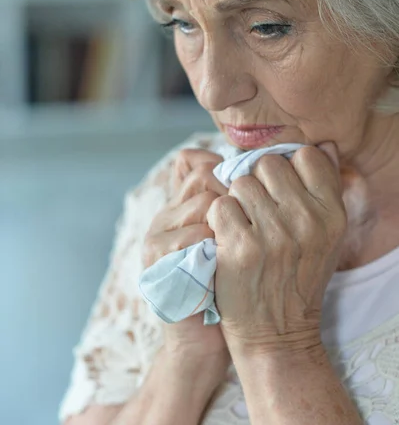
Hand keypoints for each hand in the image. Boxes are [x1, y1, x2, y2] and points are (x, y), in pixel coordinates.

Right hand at [142, 148, 229, 368]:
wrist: (205, 341)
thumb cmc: (227, 288)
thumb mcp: (230, 242)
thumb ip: (234, 208)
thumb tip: (249, 174)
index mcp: (181, 207)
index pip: (203, 165)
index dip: (232, 180)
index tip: (251, 207)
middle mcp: (165, 215)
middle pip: (205, 178)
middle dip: (233, 200)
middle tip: (247, 231)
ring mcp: (157, 234)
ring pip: (203, 202)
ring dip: (227, 226)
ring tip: (232, 253)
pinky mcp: (155, 257)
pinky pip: (193, 234)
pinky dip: (213, 249)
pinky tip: (219, 268)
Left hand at [206, 143, 347, 356]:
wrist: (276, 334)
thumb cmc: (297, 277)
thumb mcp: (325, 235)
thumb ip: (325, 187)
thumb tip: (325, 144)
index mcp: (332, 213)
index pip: (305, 156)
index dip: (286, 169)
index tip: (278, 190)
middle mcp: (308, 221)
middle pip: (267, 164)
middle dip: (257, 182)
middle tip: (257, 212)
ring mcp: (274, 235)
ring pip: (240, 182)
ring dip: (235, 201)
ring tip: (243, 227)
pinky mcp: (242, 249)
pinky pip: (220, 205)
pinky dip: (218, 220)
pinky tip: (228, 239)